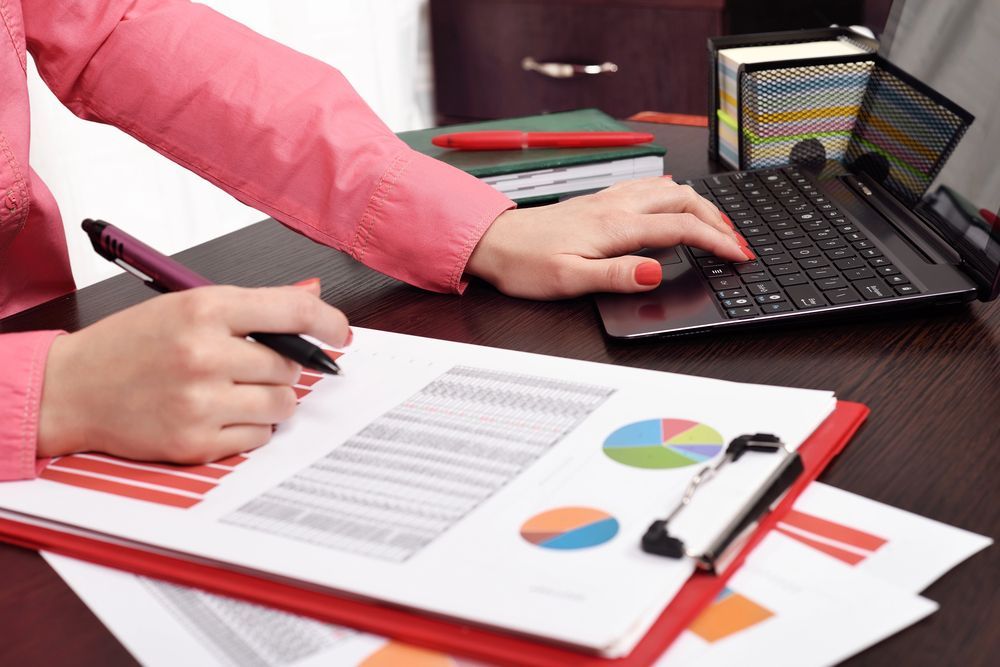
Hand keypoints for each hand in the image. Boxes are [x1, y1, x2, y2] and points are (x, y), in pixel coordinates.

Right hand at [37, 281, 349, 463]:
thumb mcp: (186, 305)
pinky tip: (217, 413)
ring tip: (234, 390)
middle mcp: (205, 353)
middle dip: (279, 367)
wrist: (72, 388)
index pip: (292, 310)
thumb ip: (253, 304)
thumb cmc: (131, 344)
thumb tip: (311, 292)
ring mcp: (200, 401)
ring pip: (282, 404)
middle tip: (247, 366)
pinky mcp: (195, 441)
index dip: (328, 321)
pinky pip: (259, 435)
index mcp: (204, 308)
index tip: (340, 332)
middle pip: (290, 365)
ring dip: (270, 399)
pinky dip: (249, 427)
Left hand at [465, 177, 752, 298]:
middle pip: (682, 198)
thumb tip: (655, 272)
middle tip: (736, 242)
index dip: (716, 241)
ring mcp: (607, 199)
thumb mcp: (568, 279)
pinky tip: (673, 202)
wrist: (492, 242)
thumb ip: (616, 275)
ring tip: (716, 224)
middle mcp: (615, 206)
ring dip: (698, 204)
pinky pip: (648, 187)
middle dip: (716, 218)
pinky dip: (673, 195)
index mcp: (614, 226)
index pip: (681, 228)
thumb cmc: (524, 263)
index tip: (739, 255)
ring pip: (667, 188)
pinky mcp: (598, 201)